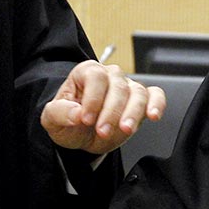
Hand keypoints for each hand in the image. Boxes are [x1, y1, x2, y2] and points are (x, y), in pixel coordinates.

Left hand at [41, 62, 165, 154]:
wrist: (82, 135)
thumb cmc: (69, 122)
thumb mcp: (52, 120)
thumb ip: (59, 113)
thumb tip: (76, 112)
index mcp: (86, 73)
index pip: (95, 77)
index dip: (92, 98)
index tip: (85, 118)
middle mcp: (110, 76)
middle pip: (118, 86)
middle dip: (111, 112)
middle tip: (102, 131)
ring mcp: (128, 87)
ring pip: (138, 93)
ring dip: (133, 113)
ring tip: (125, 129)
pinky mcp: (142, 100)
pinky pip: (155, 95)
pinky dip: (157, 104)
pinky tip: (153, 115)